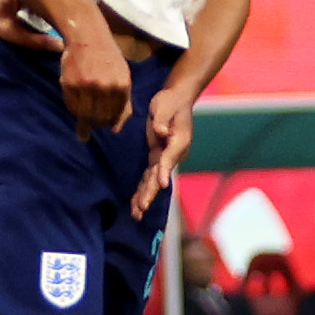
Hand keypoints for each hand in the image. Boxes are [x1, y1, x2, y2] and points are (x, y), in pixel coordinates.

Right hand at [59, 30, 132, 137]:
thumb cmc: (107, 57)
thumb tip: (115, 130)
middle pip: (100, 118)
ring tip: (82, 111)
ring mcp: (87, 85)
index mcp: (122, 85)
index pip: (115, 115)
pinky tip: (75, 100)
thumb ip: (123, 104)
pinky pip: (71, 105)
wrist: (87, 35)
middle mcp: (106, 86)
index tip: (102, 121)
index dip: (108, 121)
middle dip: (96, 122)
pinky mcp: (70, 83)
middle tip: (91, 119)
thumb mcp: (123, 77)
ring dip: (83, 118)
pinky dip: (72, 107)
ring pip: (84, 114)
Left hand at [132, 81, 195, 215]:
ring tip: (136, 214)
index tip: (161, 184)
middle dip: (151, 192)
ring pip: (154, 180)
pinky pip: (149, 177)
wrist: (175, 100)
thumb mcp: (165, 106)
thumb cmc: (170, 101)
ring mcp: (166, 158)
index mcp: (179, 142)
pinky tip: (135, 204)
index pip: (170, 158)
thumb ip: (163, 119)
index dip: (164, 170)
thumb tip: (161, 132)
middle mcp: (174, 154)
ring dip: (145, 197)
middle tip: (142, 208)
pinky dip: (142, 189)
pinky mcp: (157, 157)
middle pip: (161, 175)